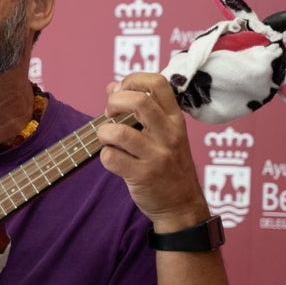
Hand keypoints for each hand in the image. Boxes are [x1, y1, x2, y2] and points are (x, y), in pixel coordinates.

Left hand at [98, 73, 210, 231]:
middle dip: (114, 102)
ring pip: (118, 132)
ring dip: (103, 132)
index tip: (120, 92)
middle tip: (109, 114)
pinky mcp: (143, 176)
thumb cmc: (167, 164)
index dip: (132, 80)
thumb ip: (140, 108)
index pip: (157, 82)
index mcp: (175, 118)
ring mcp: (157, 155)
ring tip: (107, 139)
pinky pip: (111, 158)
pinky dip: (104, 156)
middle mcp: (169, 134)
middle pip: (138, 101)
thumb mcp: (163, 132)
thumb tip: (112, 85)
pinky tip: (113, 159)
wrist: (182, 204)